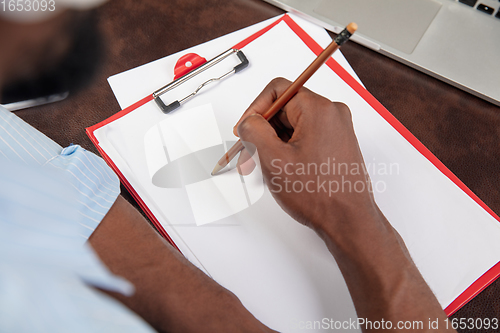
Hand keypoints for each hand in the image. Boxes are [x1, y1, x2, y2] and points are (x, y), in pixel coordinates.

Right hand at [234, 78, 379, 234]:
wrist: (348, 221)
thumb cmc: (321, 195)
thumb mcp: (273, 159)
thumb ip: (254, 131)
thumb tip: (249, 121)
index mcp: (318, 109)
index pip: (277, 90)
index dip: (254, 109)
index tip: (244, 128)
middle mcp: (331, 114)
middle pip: (284, 110)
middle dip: (262, 132)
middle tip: (248, 153)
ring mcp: (336, 130)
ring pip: (293, 126)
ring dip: (273, 143)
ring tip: (262, 168)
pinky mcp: (336, 145)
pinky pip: (305, 138)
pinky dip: (288, 150)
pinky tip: (280, 170)